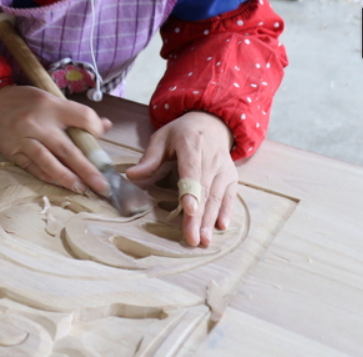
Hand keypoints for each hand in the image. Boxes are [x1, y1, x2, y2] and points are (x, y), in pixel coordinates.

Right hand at [0, 85, 111, 194]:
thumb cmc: (27, 102)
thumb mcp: (52, 100)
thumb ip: (77, 114)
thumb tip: (104, 126)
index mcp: (52, 106)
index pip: (82, 117)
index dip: (95, 128)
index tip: (100, 136)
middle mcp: (38, 123)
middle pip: (67, 148)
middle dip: (87, 169)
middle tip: (103, 185)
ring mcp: (23, 139)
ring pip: (48, 161)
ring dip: (67, 178)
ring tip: (82, 188)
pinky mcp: (12, 151)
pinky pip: (32, 167)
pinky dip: (47, 176)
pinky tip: (60, 184)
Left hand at [125, 111, 236, 247]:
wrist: (212, 123)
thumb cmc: (182, 133)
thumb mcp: (162, 137)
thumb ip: (149, 157)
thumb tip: (131, 175)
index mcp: (192, 145)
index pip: (192, 170)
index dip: (191, 191)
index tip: (189, 209)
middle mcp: (211, 158)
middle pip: (204, 190)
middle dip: (198, 216)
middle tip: (192, 238)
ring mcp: (223, 168)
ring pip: (216, 197)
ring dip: (210, 219)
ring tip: (203, 239)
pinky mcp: (231, 177)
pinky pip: (229, 196)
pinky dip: (226, 211)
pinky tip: (221, 226)